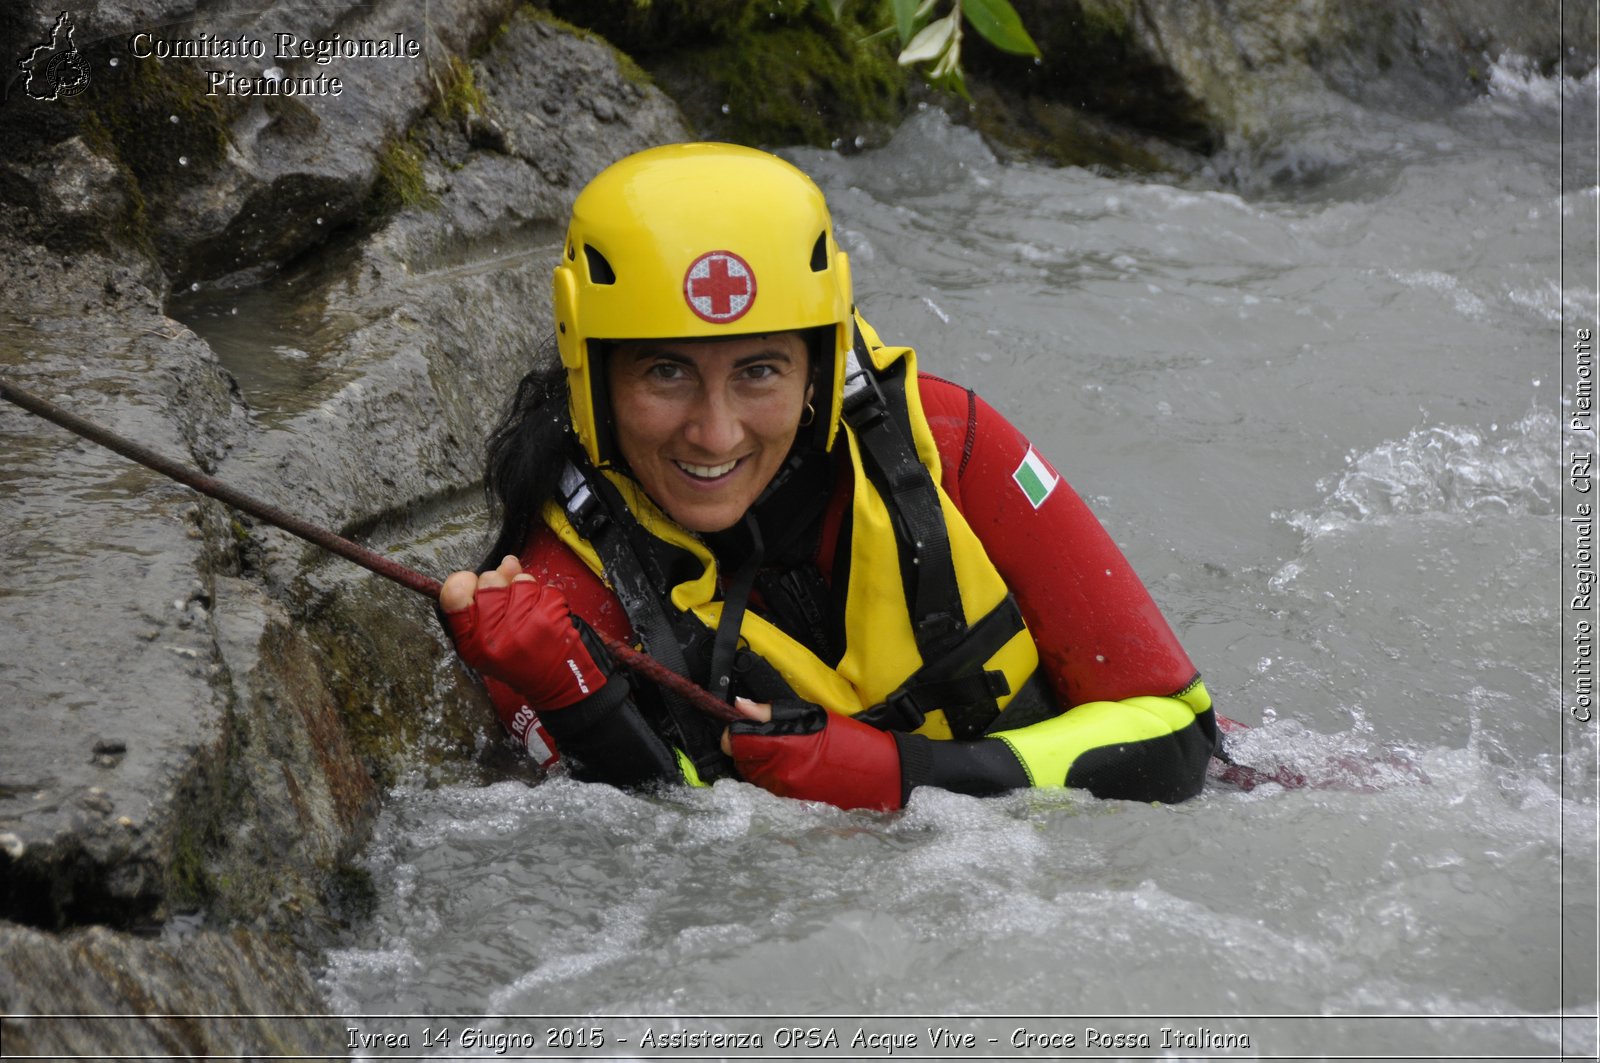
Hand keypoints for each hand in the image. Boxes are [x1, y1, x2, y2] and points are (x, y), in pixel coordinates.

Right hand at [440, 555, 608, 709]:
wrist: (554, 683)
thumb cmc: (517, 658)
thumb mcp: (487, 638)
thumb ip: (487, 598)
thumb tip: (507, 562)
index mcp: (469, 640)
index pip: (453, 593)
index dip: (464, 581)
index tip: (474, 585)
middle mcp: (490, 634)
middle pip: (489, 580)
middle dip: (501, 585)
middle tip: (509, 605)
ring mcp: (520, 626)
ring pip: (519, 579)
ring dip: (526, 590)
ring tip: (529, 611)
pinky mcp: (546, 620)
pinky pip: (543, 587)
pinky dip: (546, 597)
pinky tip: (545, 615)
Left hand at [723, 697, 903, 810]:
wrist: (878, 775)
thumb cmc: (849, 741)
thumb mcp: (811, 715)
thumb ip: (771, 713)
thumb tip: (740, 706)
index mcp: (784, 746)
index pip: (734, 742)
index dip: (736, 733)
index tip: (745, 728)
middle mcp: (780, 774)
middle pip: (739, 761)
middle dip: (748, 749)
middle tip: (770, 739)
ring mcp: (784, 794)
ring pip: (751, 778)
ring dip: (758, 766)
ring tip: (783, 755)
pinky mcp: (790, 807)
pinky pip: (767, 792)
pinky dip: (771, 781)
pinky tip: (791, 771)